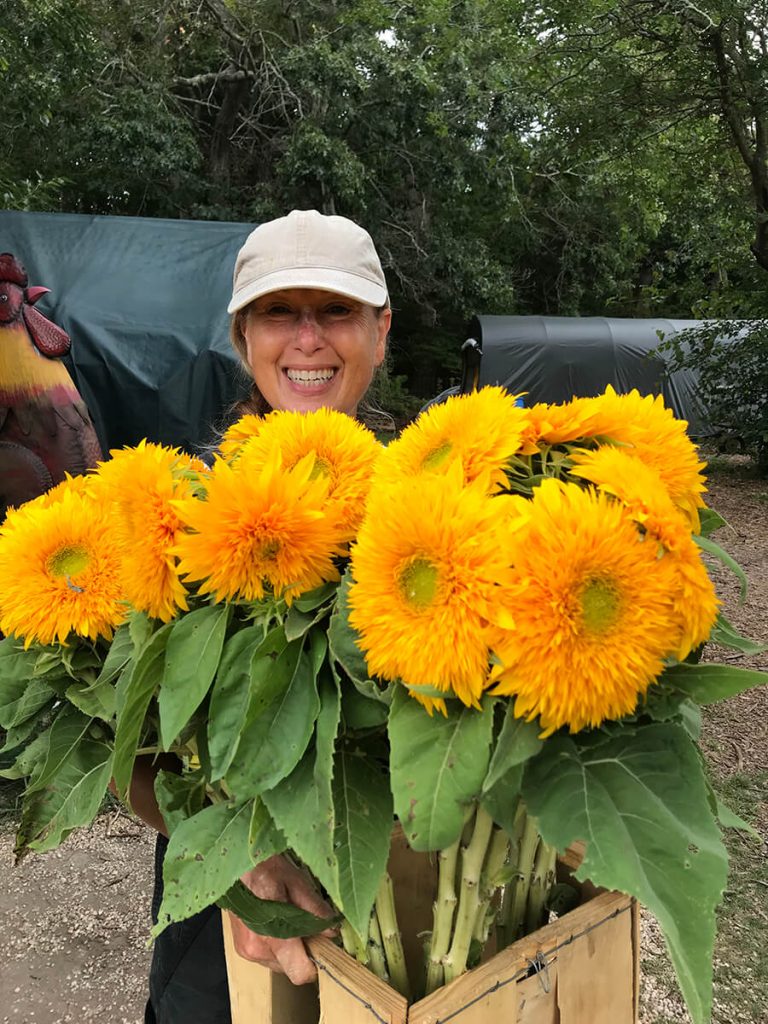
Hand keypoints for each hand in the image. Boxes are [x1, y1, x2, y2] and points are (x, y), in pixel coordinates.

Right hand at [229, 854, 333, 984]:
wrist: (237, 863)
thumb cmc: (265, 868)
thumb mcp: (297, 882)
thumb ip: (314, 910)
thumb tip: (332, 930)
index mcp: (272, 937)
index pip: (299, 973)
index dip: (314, 964)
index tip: (322, 947)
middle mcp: (256, 949)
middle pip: (290, 968)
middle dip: (302, 951)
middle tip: (304, 924)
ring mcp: (246, 950)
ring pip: (279, 962)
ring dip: (288, 948)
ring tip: (286, 919)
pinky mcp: (241, 948)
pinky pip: (266, 955)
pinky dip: (275, 944)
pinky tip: (274, 921)